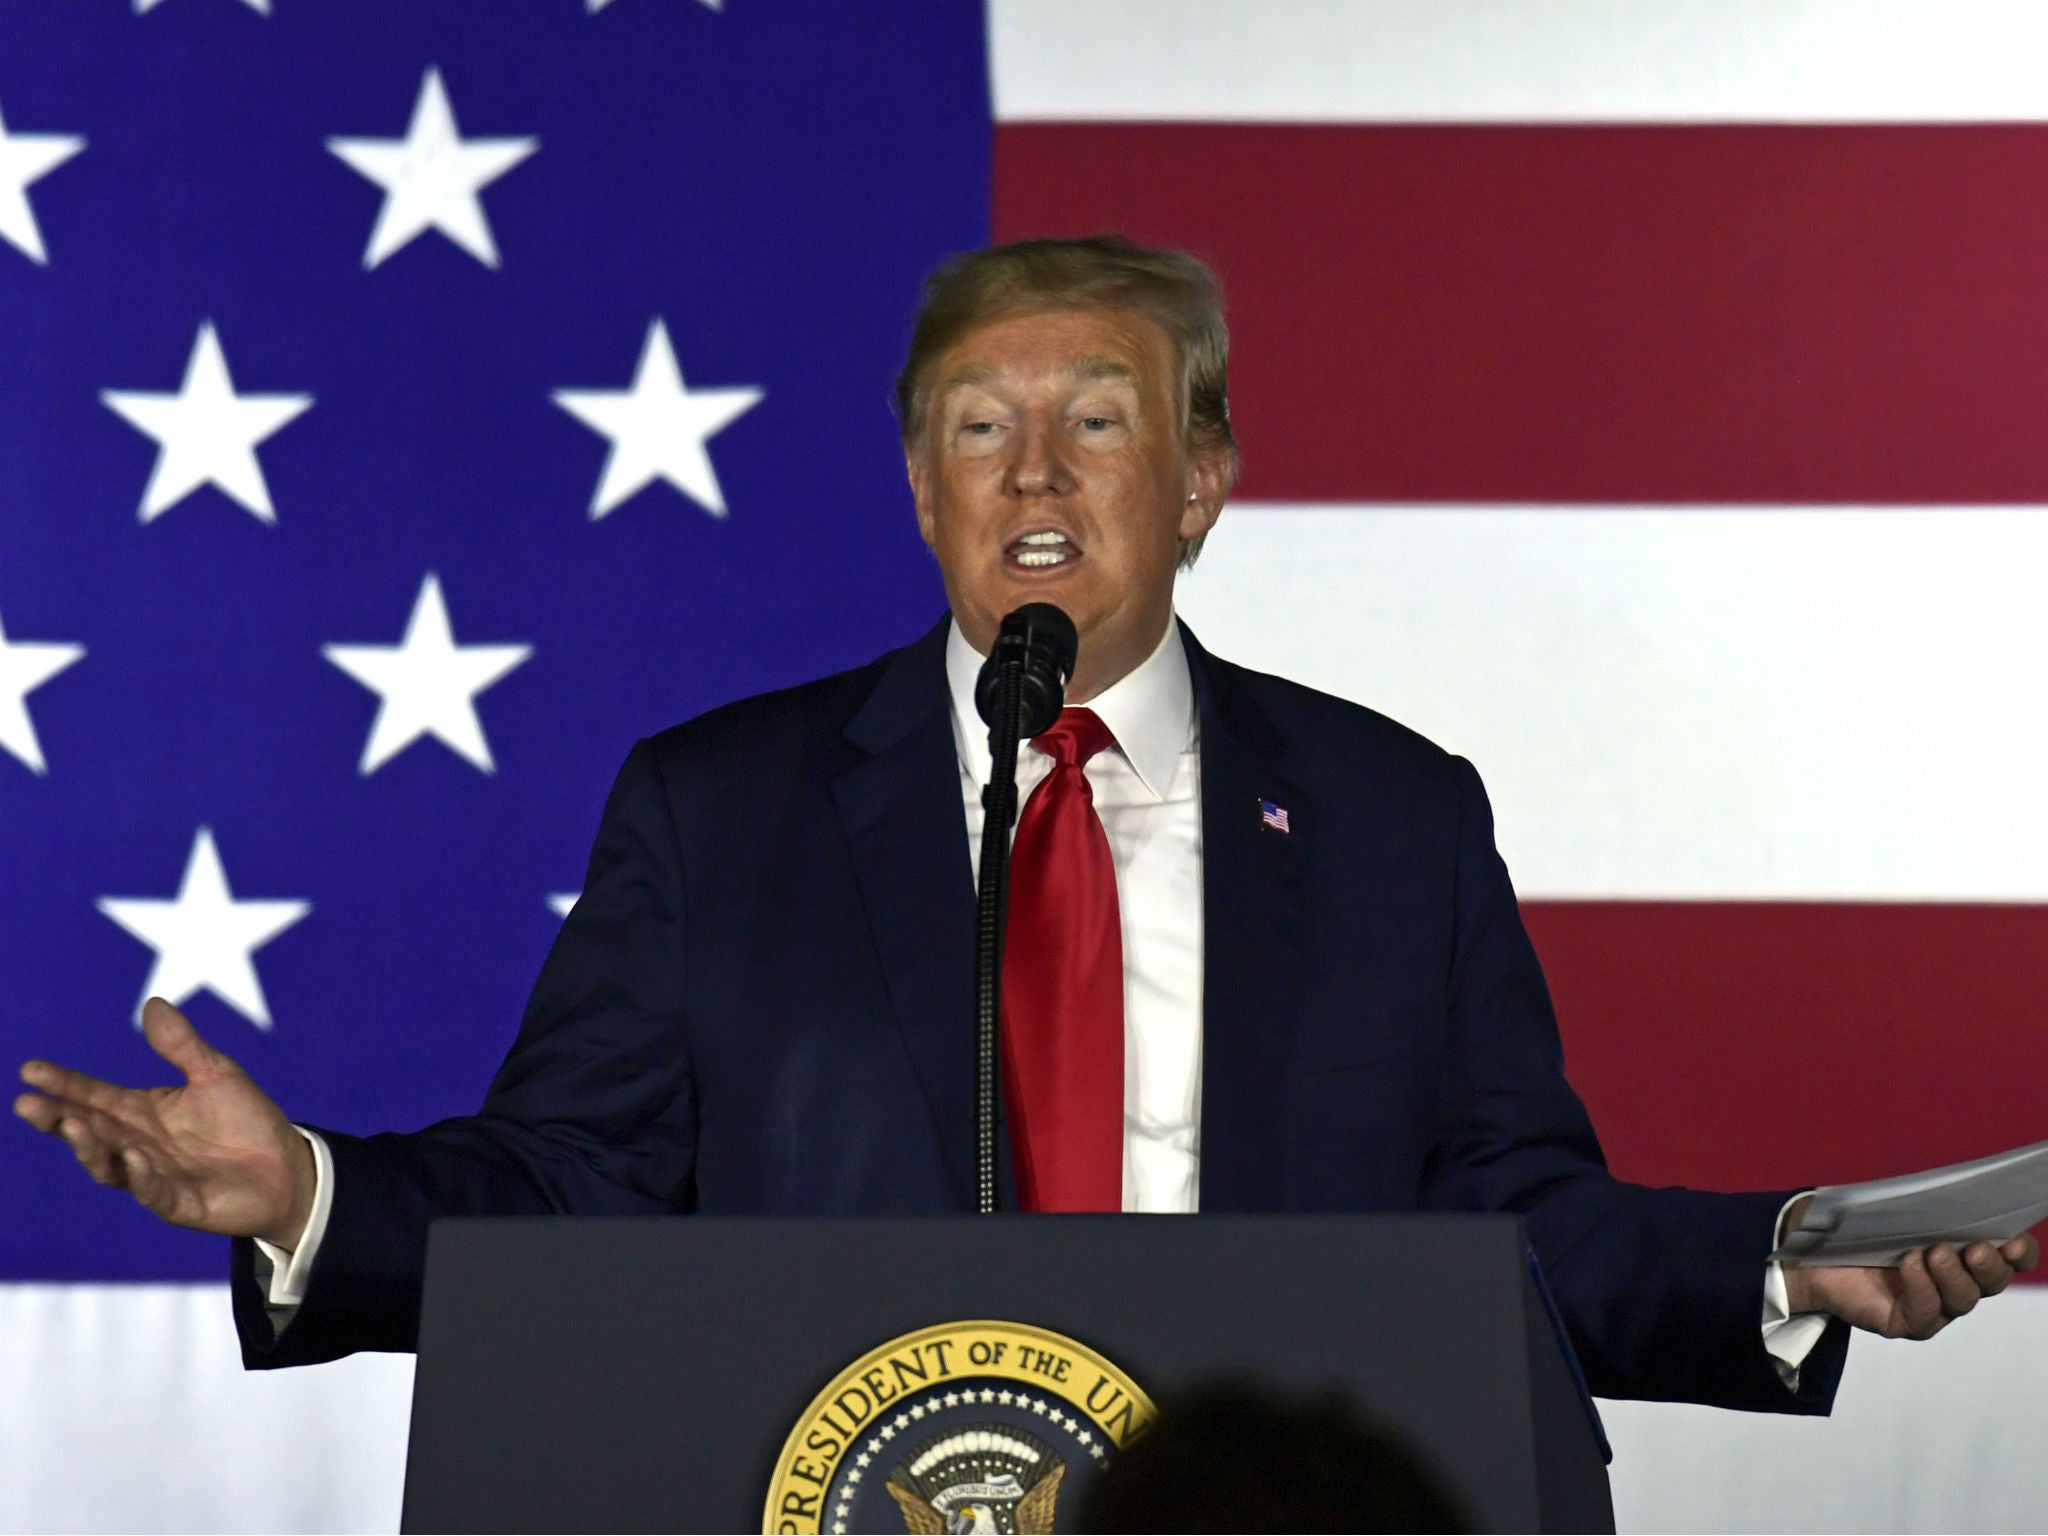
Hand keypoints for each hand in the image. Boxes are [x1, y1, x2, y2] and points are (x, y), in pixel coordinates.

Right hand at [14, 997, 314, 1248]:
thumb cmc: (247, 1121)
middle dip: (57, 1118)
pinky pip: (153, 1192)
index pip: (94, 1095)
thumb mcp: (216, 1074)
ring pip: (110, 1164)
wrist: (288, 1168)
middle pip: (90, 1130)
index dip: (63, 1083)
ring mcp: (155, 1176)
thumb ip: (181, 1045)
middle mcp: (139, 1144)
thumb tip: (152, 1003)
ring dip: (89, 1147)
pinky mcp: (179, 1203)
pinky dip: (141, 1176)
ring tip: (71, 1124)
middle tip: (26, 1103)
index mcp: (143, 1111)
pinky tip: (135, 1156)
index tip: (30, 1069)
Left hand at [1783, 1194, 2039, 1339]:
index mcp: (1964, 1254)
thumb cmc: (1860, 1227)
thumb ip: (1929, 1203)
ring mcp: (1933, 1307)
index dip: (2019, 1253)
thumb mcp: (1897, 1208)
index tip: (2014, 1239)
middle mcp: (1956, 1284)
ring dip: (1952, 1274)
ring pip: (1962, 1299)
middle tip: (1977, 1247)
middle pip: (1992, 1282)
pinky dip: (1920, 1286)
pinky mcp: (1906, 1322)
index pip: (2009, 1259)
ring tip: (1935, 1251)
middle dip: (1990, 1265)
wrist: (1813, 1255)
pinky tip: (1909, 1264)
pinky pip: (1925, 1312)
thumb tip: (1956, 1188)